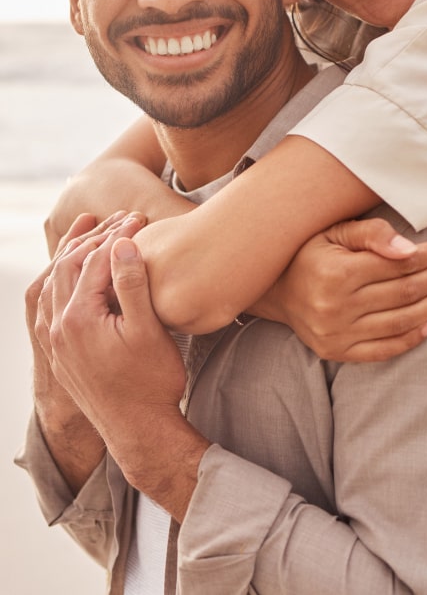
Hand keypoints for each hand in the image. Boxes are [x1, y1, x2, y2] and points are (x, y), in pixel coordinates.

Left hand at [27, 211, 145, 490]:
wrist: (140, 432)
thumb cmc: (151, 383)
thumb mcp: (148, 331)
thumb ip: (133, 285)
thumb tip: (123, 244)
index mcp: (78, 319)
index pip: (94, 261)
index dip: (117, 235)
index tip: (140, 219)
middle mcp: (59, 328)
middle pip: (68, 266)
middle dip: (94, 238)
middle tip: (120, 220)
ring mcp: (57, 342)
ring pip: (56, 284)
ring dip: (74, 256)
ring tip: (94, 234)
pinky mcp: (62, 354)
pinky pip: (52, 305)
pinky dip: (64, 280)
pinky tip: (78, 275)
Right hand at [254, 218, 426, 361]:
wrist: (272, 290)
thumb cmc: (309, 252)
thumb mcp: (333, 231)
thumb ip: (371, 234)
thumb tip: (410, 249)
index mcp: (337, 272)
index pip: (400, 264)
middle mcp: (337, 306)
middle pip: (406, 291)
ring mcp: (337, 334)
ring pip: (402, 321)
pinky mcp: (337, 352)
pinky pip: (383, 350)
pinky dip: (412, 339)